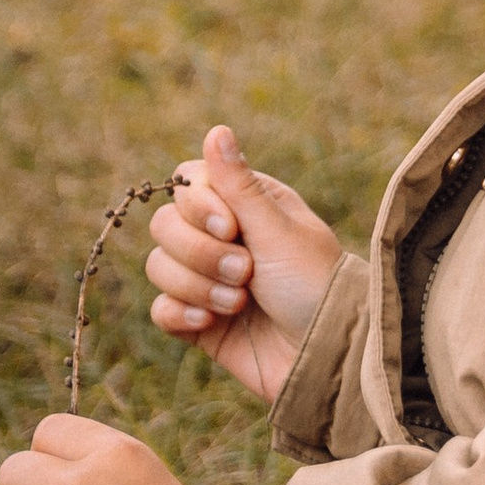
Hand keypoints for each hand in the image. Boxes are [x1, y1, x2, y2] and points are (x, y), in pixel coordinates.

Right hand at [146, 126, 345, 401]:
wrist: (326, 355)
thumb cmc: (314, 284)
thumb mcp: (278, 230)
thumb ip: (239, 185)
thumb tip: (216, 129)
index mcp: (247, 204)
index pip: (187, 184)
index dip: (197, 205)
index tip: (230, 226)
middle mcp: (223, 236)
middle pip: (165, 225)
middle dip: (200, 252)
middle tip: (246, 272)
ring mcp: (208, 279)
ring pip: (159, 267)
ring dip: (198, 286)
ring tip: (240, 302)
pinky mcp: (198, 320)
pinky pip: (160, 309)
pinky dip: (182, 315)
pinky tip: (212, 324)